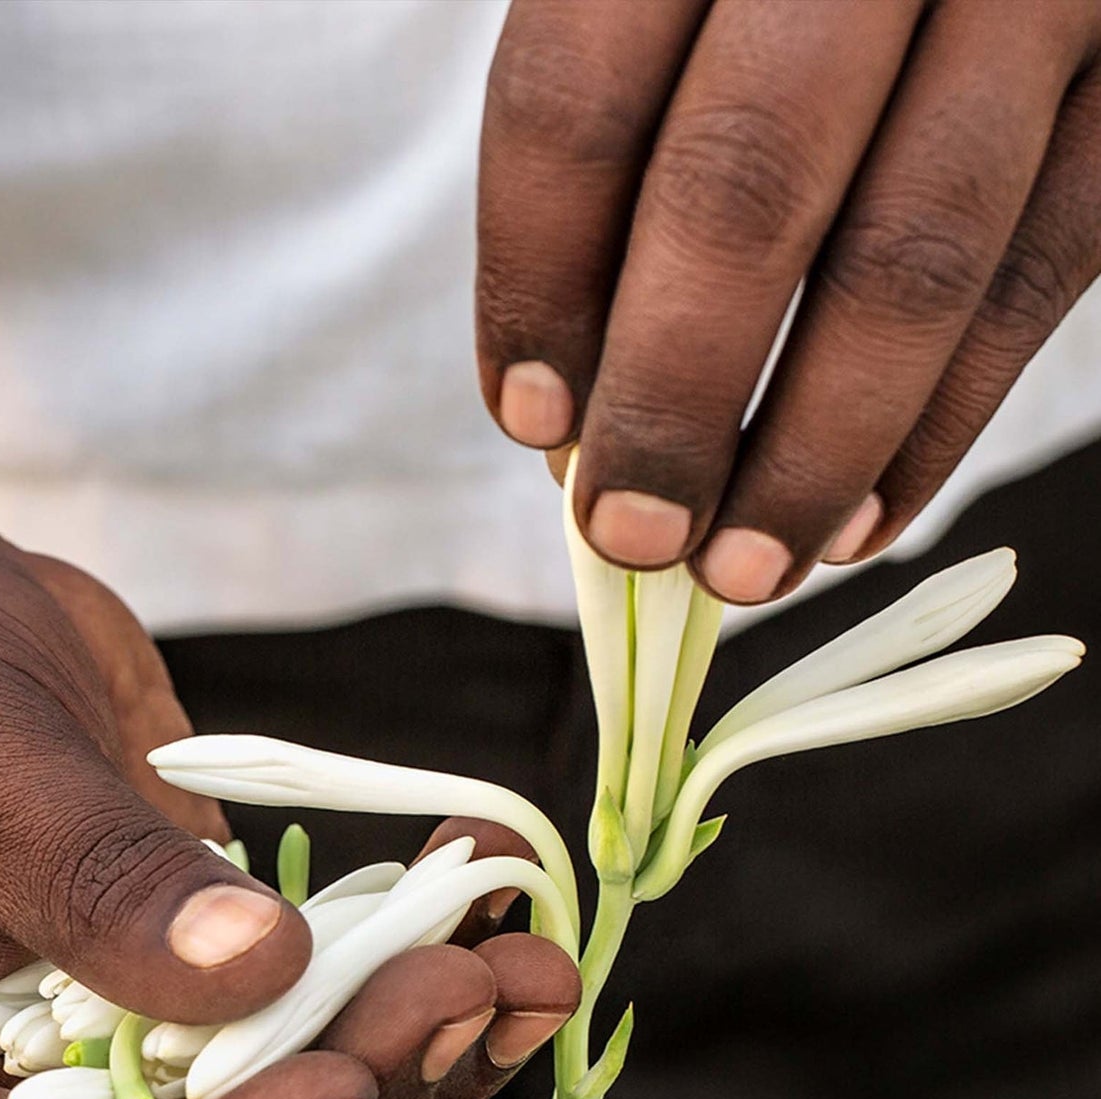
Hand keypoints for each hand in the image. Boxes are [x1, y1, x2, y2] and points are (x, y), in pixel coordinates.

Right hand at [0, 402, 577, 1098]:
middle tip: (480, 987)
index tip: (344, 1086)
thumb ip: (106, 887)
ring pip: (274, 1084)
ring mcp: (105, 1022)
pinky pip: (294, 983)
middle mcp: (5, 1093)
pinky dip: (387, 950)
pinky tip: (479, 896)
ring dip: (411, 1032)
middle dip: (361, 1087)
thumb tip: (263, 972)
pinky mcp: (176, 948)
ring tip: (527, 956)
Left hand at [478, 0, 1100, 600]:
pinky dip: (939, 427)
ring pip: (913, 256)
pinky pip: (1038, 275)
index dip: (537, 283)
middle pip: (741, 188)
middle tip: (633, 536)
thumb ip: (615, 168)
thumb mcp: (670, 5)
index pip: (575, 101)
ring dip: (812, 454)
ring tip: (743, 571)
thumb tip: (575, 420)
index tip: (531, 423)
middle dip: (674, 402)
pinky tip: (859, 522)